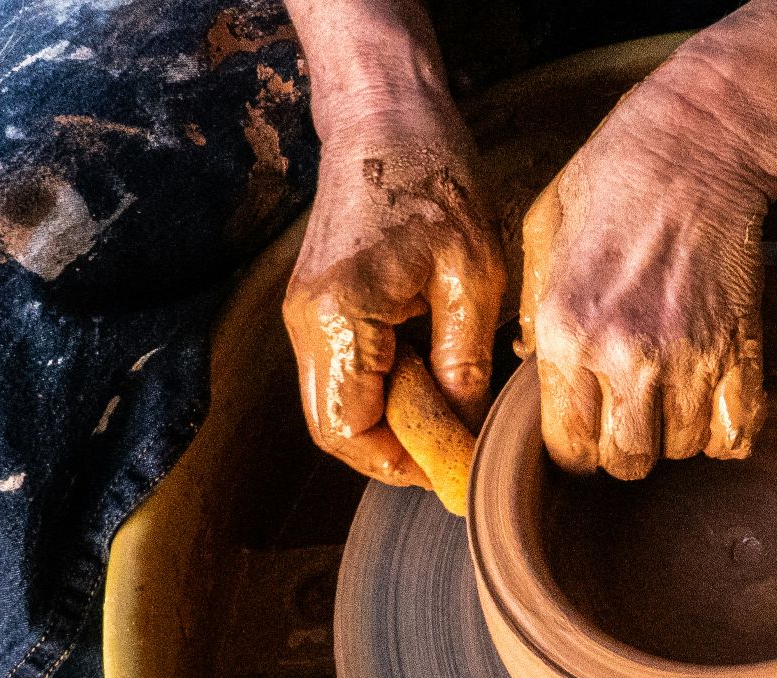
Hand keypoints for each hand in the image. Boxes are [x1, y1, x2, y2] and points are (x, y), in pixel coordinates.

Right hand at [283, 100, 504, 509]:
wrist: (385, 114)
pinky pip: (345, 372)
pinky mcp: (317, 304)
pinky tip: (432, 364)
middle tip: (455, 443)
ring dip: (391, 418)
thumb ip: (464, 364)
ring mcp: (305, 314)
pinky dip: (385, 386)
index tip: (453, 464)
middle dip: (394, 449)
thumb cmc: (433, 178)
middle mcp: (306, 323)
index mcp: (340, 318)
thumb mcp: (472, 277)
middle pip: (335, 428)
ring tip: (451, 399)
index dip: (401, 463)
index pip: (350, 433)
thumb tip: (466, 432)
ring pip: (338, 404)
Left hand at [517, 82, 776, 479]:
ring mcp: (688, 357)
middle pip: (626, 462)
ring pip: (680, 451)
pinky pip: (737, 434)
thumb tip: (530, 366)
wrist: (694, 146)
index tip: (584, 428)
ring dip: (674, 435)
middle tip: (626, 414)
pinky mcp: (740, 349)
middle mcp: (625, 356)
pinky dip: (725, 432)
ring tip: (668, 396)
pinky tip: (710, 404)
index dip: (575, 447)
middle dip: (623, 449)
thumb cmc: (611, 181)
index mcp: (566, 333)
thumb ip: (533, 313)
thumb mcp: (541, 238)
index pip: (567, 448)